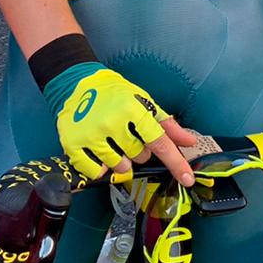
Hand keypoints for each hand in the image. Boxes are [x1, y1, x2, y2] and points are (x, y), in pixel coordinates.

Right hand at [53, 66, 197, 185]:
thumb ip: (167, 125)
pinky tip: (100, 152)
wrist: (79, 84)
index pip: (160, 142)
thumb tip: (189, 142)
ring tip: (114, 142)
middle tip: (129, 136)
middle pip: (139, 157)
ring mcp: (91, 134)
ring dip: (122, 161)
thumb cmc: (116, 94)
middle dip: (139, 152)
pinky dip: (101, 168)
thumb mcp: (144, 103)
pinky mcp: (73, 144)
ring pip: (120, 167)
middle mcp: (112, 122)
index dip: (175, 163)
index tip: (187, 179)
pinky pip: (96, 172)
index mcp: (133, 109)